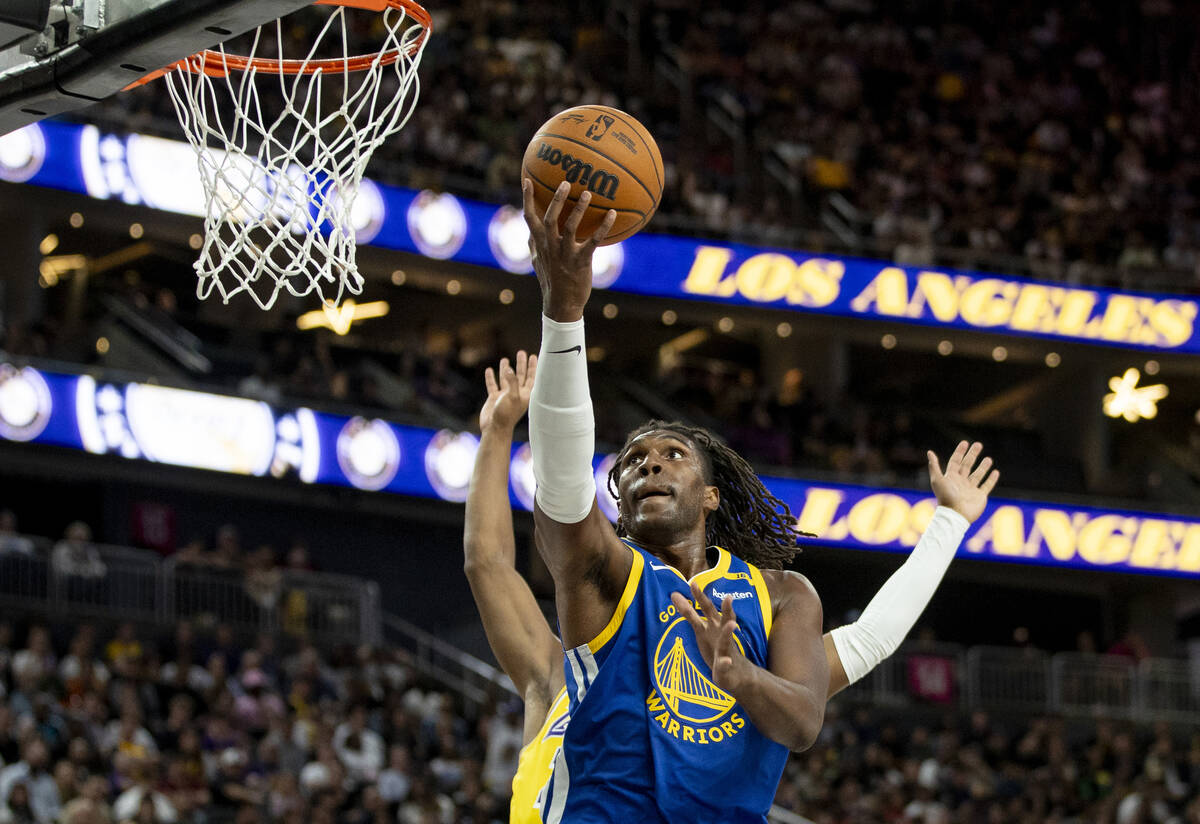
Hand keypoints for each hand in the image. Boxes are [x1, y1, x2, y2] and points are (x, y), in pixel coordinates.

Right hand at [479, 351, 537, 433]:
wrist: (494, 429)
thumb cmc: (506, 414)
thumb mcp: (512, 396)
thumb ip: (512, 381)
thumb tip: (508, 369)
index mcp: (524, 394)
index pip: (531, 377)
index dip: (533, 367)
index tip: (533, 356)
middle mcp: (516, 393)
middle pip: (520, 375)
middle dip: (521, 364)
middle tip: (521, 352)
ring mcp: (504, 396)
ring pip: (506, 379)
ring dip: (505, 369)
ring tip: (505, 359)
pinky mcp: (494, 398)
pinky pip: (492, 385)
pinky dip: (491, 378)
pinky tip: (489, 370)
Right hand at [522, 178, 616, 320]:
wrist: (561, 304)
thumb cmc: (551, 281)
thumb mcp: (537, 262)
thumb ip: (534, 245)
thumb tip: (529, 231)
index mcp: (539, 244)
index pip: (529, 218)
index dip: (527, 199)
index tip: (527, 179)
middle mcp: (550, 247)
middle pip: (550, 219)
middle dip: (556, 200)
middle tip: (566, 183)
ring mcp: (565, 254)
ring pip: (570, 227)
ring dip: (578, 209)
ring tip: (588, 194)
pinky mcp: (581, 261)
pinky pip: (594, 241)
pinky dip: (603, 226)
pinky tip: (613, 214)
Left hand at [671, 583, 750, 694]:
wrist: (734, 672)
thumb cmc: (716, 645)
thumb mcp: (701, 628)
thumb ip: (689, 612)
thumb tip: (674, 594)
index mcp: (714, 624)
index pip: (707, 607)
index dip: (700, 596)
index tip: (692, 583)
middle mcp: (721, 633)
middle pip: (723, 622)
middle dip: (726, 608)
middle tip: (728, 597)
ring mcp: (725, 649)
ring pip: (727, 639)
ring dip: (729, 632)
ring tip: (732, 625)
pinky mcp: (724, 665)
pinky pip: (725, 664)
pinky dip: (726, 662)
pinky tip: (726, 661)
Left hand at [927, 441, 998, 522]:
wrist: (956, 515)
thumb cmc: (946, 497)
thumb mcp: (938, 480)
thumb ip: (934, 466)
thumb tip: (929, 452)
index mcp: (951, 477)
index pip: (955, 461)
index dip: (960, 452)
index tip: (965, 442)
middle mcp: (961, 482)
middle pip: (967, 465)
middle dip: (972, 455)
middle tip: (978, 444)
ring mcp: (970, 489)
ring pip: (977, 475)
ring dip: (983, 466)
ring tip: (988, 458)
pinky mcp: (979, 496)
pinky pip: (987, 486)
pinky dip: (991, 479)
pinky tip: (995, 472)